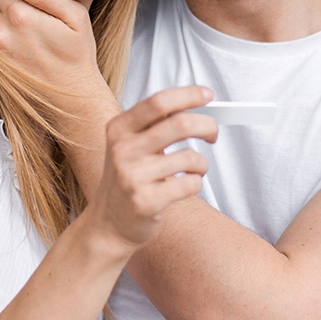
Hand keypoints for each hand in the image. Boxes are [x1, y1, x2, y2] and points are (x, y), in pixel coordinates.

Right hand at [88, 86, 217, 249]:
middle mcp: (123, 150)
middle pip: (180, 124)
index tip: (208, 95)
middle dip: (207, 126)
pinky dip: (196, 183)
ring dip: (201, 164)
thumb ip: (155, 125)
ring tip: (193, 171)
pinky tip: (184, 187)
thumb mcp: (129, 146)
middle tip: (213, 134)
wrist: (107, 225)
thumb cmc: (127, 180)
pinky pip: (190, 184)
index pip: (158, 102)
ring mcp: (132, 176)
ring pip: (190, 157)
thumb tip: (195, 106)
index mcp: (119, 129)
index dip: (188, 95)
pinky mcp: (146, 201)